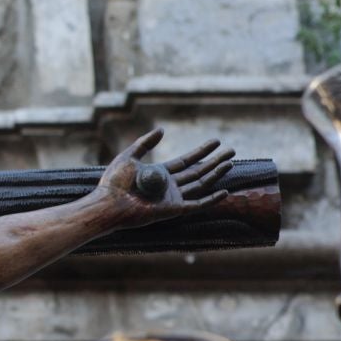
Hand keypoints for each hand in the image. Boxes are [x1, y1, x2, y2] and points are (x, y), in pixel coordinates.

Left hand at [92, 130, 234, 227]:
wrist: (109, 203)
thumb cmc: (114, 181)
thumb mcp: (128, 156)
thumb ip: (145, 143)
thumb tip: (162, 130)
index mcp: (160, 174)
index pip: (186, 161)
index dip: (202, 151)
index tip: (216, 141)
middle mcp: (169, 186)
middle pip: (198, 172)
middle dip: (214, 161)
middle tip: (231, 151)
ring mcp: (173, 198)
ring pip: (200, 185)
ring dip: (216, 174)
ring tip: (230, 163)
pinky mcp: (174, 210)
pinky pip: (197, 205)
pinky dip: (211, 199)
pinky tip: (224, 191)